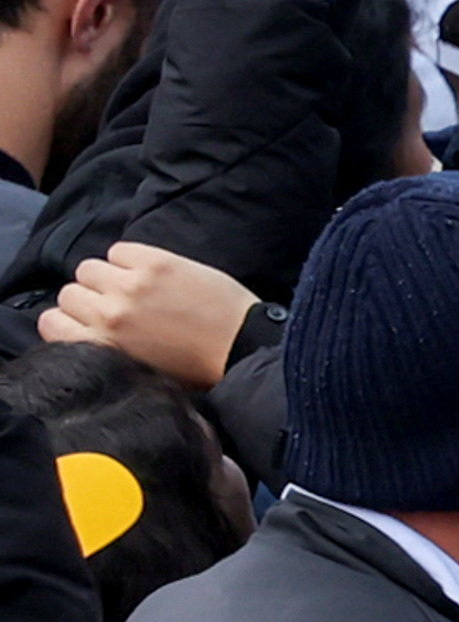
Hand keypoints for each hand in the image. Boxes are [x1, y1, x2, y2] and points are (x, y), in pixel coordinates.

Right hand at [35, 240, 253, 385]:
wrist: (245, 349)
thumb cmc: (196, 369)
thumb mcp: (137, 372)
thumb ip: (103, 349)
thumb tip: (81, 329)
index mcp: (102, 346)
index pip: (50, 321)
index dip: (70, 320)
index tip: (90, 322)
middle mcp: (109, 314)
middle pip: (70, 292)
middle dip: (91, 299)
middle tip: (120, 307)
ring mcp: (132, 285)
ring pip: (89, 268)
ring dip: (108, 277)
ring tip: (137, 289)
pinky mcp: (157, 263)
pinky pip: (119, 249)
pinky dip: (130, 258)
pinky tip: (153, 274)